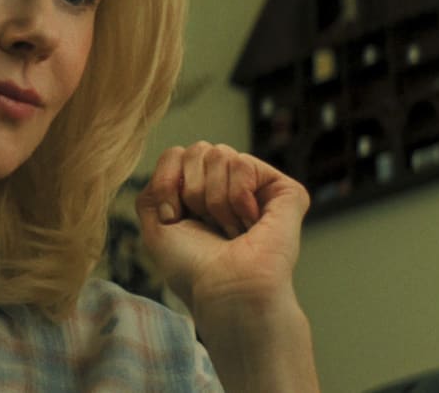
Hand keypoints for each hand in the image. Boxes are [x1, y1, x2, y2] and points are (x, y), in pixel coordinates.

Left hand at [134, 141, 309, 312]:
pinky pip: (243, 162)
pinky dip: (237, 196)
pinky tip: (249, 222)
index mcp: (201, 191)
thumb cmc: (191, 266)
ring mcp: (258, 187)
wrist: (223, 289)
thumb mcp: (155, 223)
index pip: (177, 154)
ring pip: (219, 154)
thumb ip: (154, 186)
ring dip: (214, 199)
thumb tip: (176, 158)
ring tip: (231, 229)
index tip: (175, 218)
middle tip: (208, 225)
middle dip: (192, 191)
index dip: (168, 184)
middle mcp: (230, 185)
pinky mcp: (284, 191)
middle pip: (197, 149)